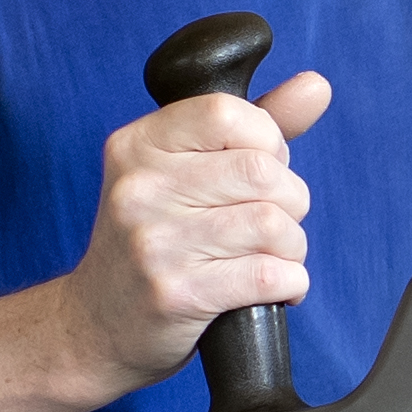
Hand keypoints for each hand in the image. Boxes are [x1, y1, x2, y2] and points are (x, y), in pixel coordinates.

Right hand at [60, 68, 330, 396]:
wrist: (95, 327)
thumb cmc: (154, 242)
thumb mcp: (185, 172)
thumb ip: (254, 126)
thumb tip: (316, 85)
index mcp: (138, 144)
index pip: (229, 114)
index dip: (268, 142)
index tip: (262, 170)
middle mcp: (139, 188)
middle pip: (262, 172)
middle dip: (290, 200)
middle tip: (272, 224)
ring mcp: (153, 242)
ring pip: (272, 224)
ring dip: (292, 247)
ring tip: (273, 258)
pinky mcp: (175, 293)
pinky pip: (268, 275)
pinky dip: (290, 283)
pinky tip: (274, 289)